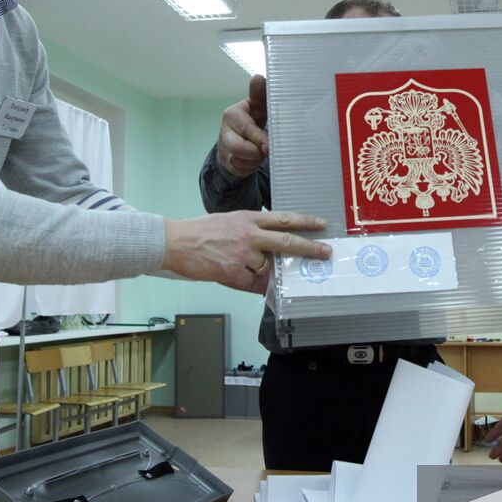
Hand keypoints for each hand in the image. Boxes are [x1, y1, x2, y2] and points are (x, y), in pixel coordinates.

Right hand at [162, 210, 329, 292]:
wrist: (176, 242)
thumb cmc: (200, 232)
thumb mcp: (230, 222)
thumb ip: (252, 231)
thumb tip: (271, 248)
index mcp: (248, 218)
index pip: (283, 218)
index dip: (305, 221)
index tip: (321, 224)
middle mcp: (249, 234)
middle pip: (287, 241)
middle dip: (309, 248)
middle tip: (325, 252)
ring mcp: (242, 254)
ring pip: (266, 267)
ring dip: (261, 270)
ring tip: (238, 264)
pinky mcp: (233, 272)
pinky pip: (252, 282)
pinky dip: (249, 283)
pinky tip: (235, 276)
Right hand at [216, 75, 268, 177]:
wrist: (239, 137)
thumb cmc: (253, 118)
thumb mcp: (257, 105)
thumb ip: (259, 94)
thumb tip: (258, 77)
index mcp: (232, 115)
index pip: (246, 129)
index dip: (258, 139)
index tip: (268, 147)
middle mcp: (224, 132)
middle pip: (239, 149)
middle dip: (256, 152)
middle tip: (267, 149)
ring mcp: (224, 148)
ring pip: (241, 161)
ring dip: (255, 160)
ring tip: (260, 150)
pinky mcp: (227, 163)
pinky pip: (241, 170)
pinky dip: (250, 167)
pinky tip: (254, 158)